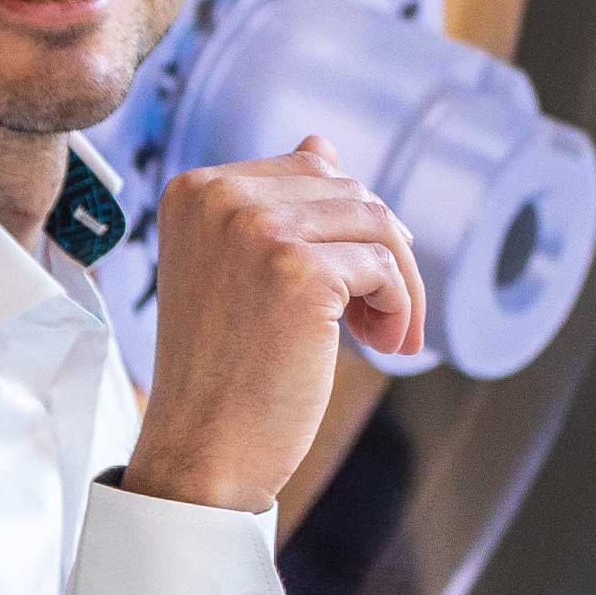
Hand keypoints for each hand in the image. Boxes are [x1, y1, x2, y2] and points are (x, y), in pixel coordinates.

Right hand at [120, 134, 424, 513]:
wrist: (203, 450)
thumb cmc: (221, 371)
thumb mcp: (236, 270)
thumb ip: (274, 205)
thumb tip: (320, 144)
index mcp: (195, 190)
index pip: (307, 170)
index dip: (344, 228)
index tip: (348, 286)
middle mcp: (219, 198)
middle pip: (349, 191)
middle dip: (379, 252)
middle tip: (375, 318)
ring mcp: (257, 231)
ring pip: (375, 223)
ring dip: (397, 281)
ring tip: (384, 333)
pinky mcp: (299, 272)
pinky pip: (384, 267)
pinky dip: (400, 308)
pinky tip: (382, 345)